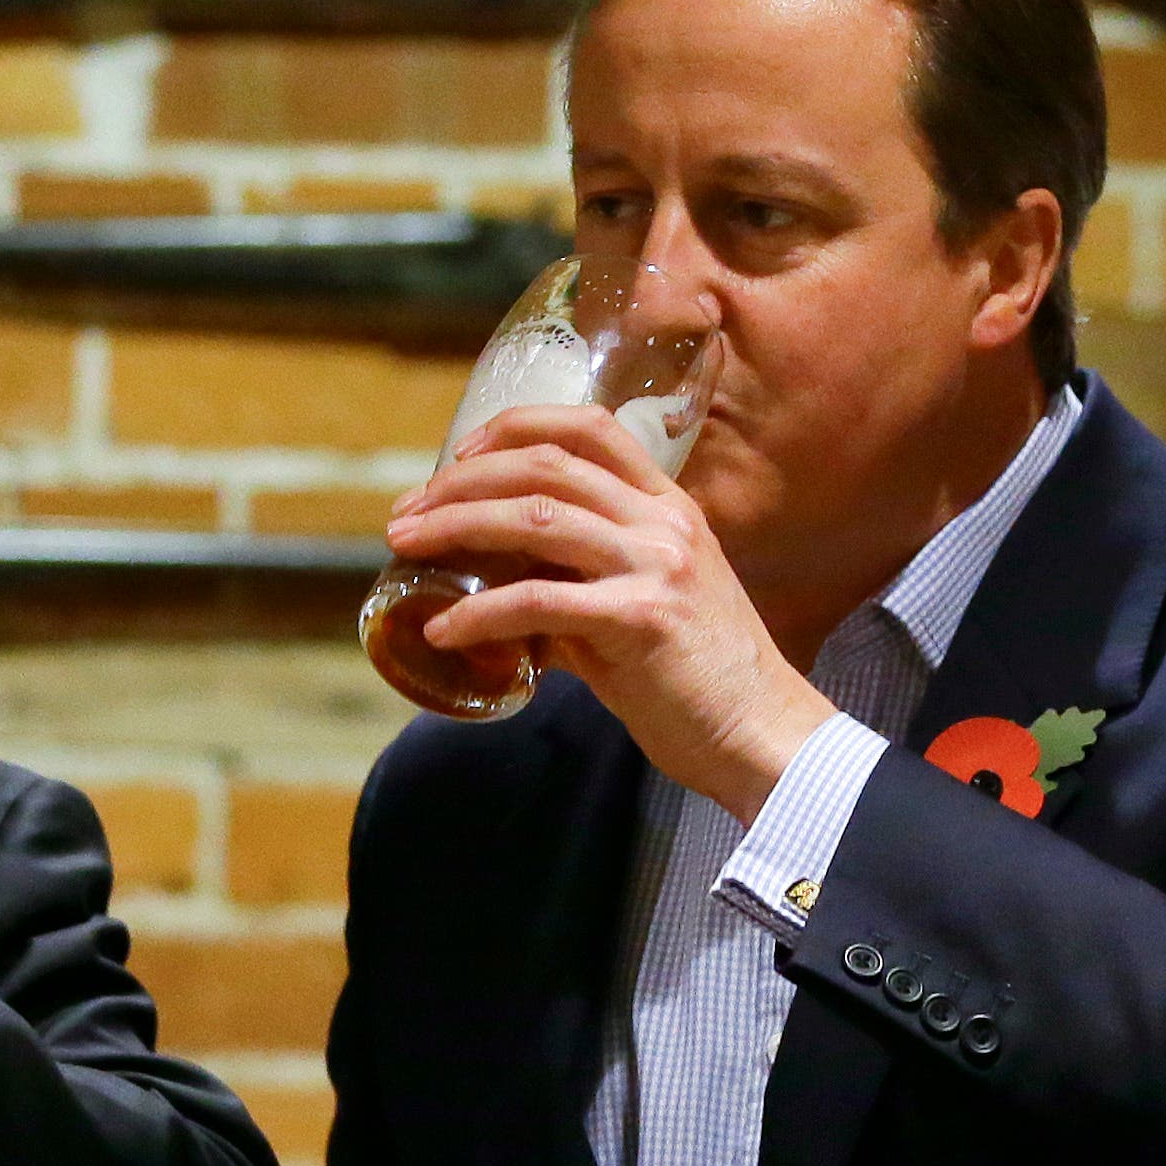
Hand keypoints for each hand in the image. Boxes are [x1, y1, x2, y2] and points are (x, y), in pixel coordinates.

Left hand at [385, 403, 836, 821]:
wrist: (762, 736)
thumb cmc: (698, 681)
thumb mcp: (641, 608)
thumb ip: (578, 588)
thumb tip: (500, 596)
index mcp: (667, 507)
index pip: (588, 429)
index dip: (513, 429)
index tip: (456, 457)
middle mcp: (662, 522)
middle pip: (544, 466)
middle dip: (460, 482)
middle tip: (406, 514)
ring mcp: (655, 566)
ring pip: (534, 518)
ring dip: (454, 526)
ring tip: (403, 546)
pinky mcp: (640, 619)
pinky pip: (537, 603)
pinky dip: (478, 614)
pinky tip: (443, 631)